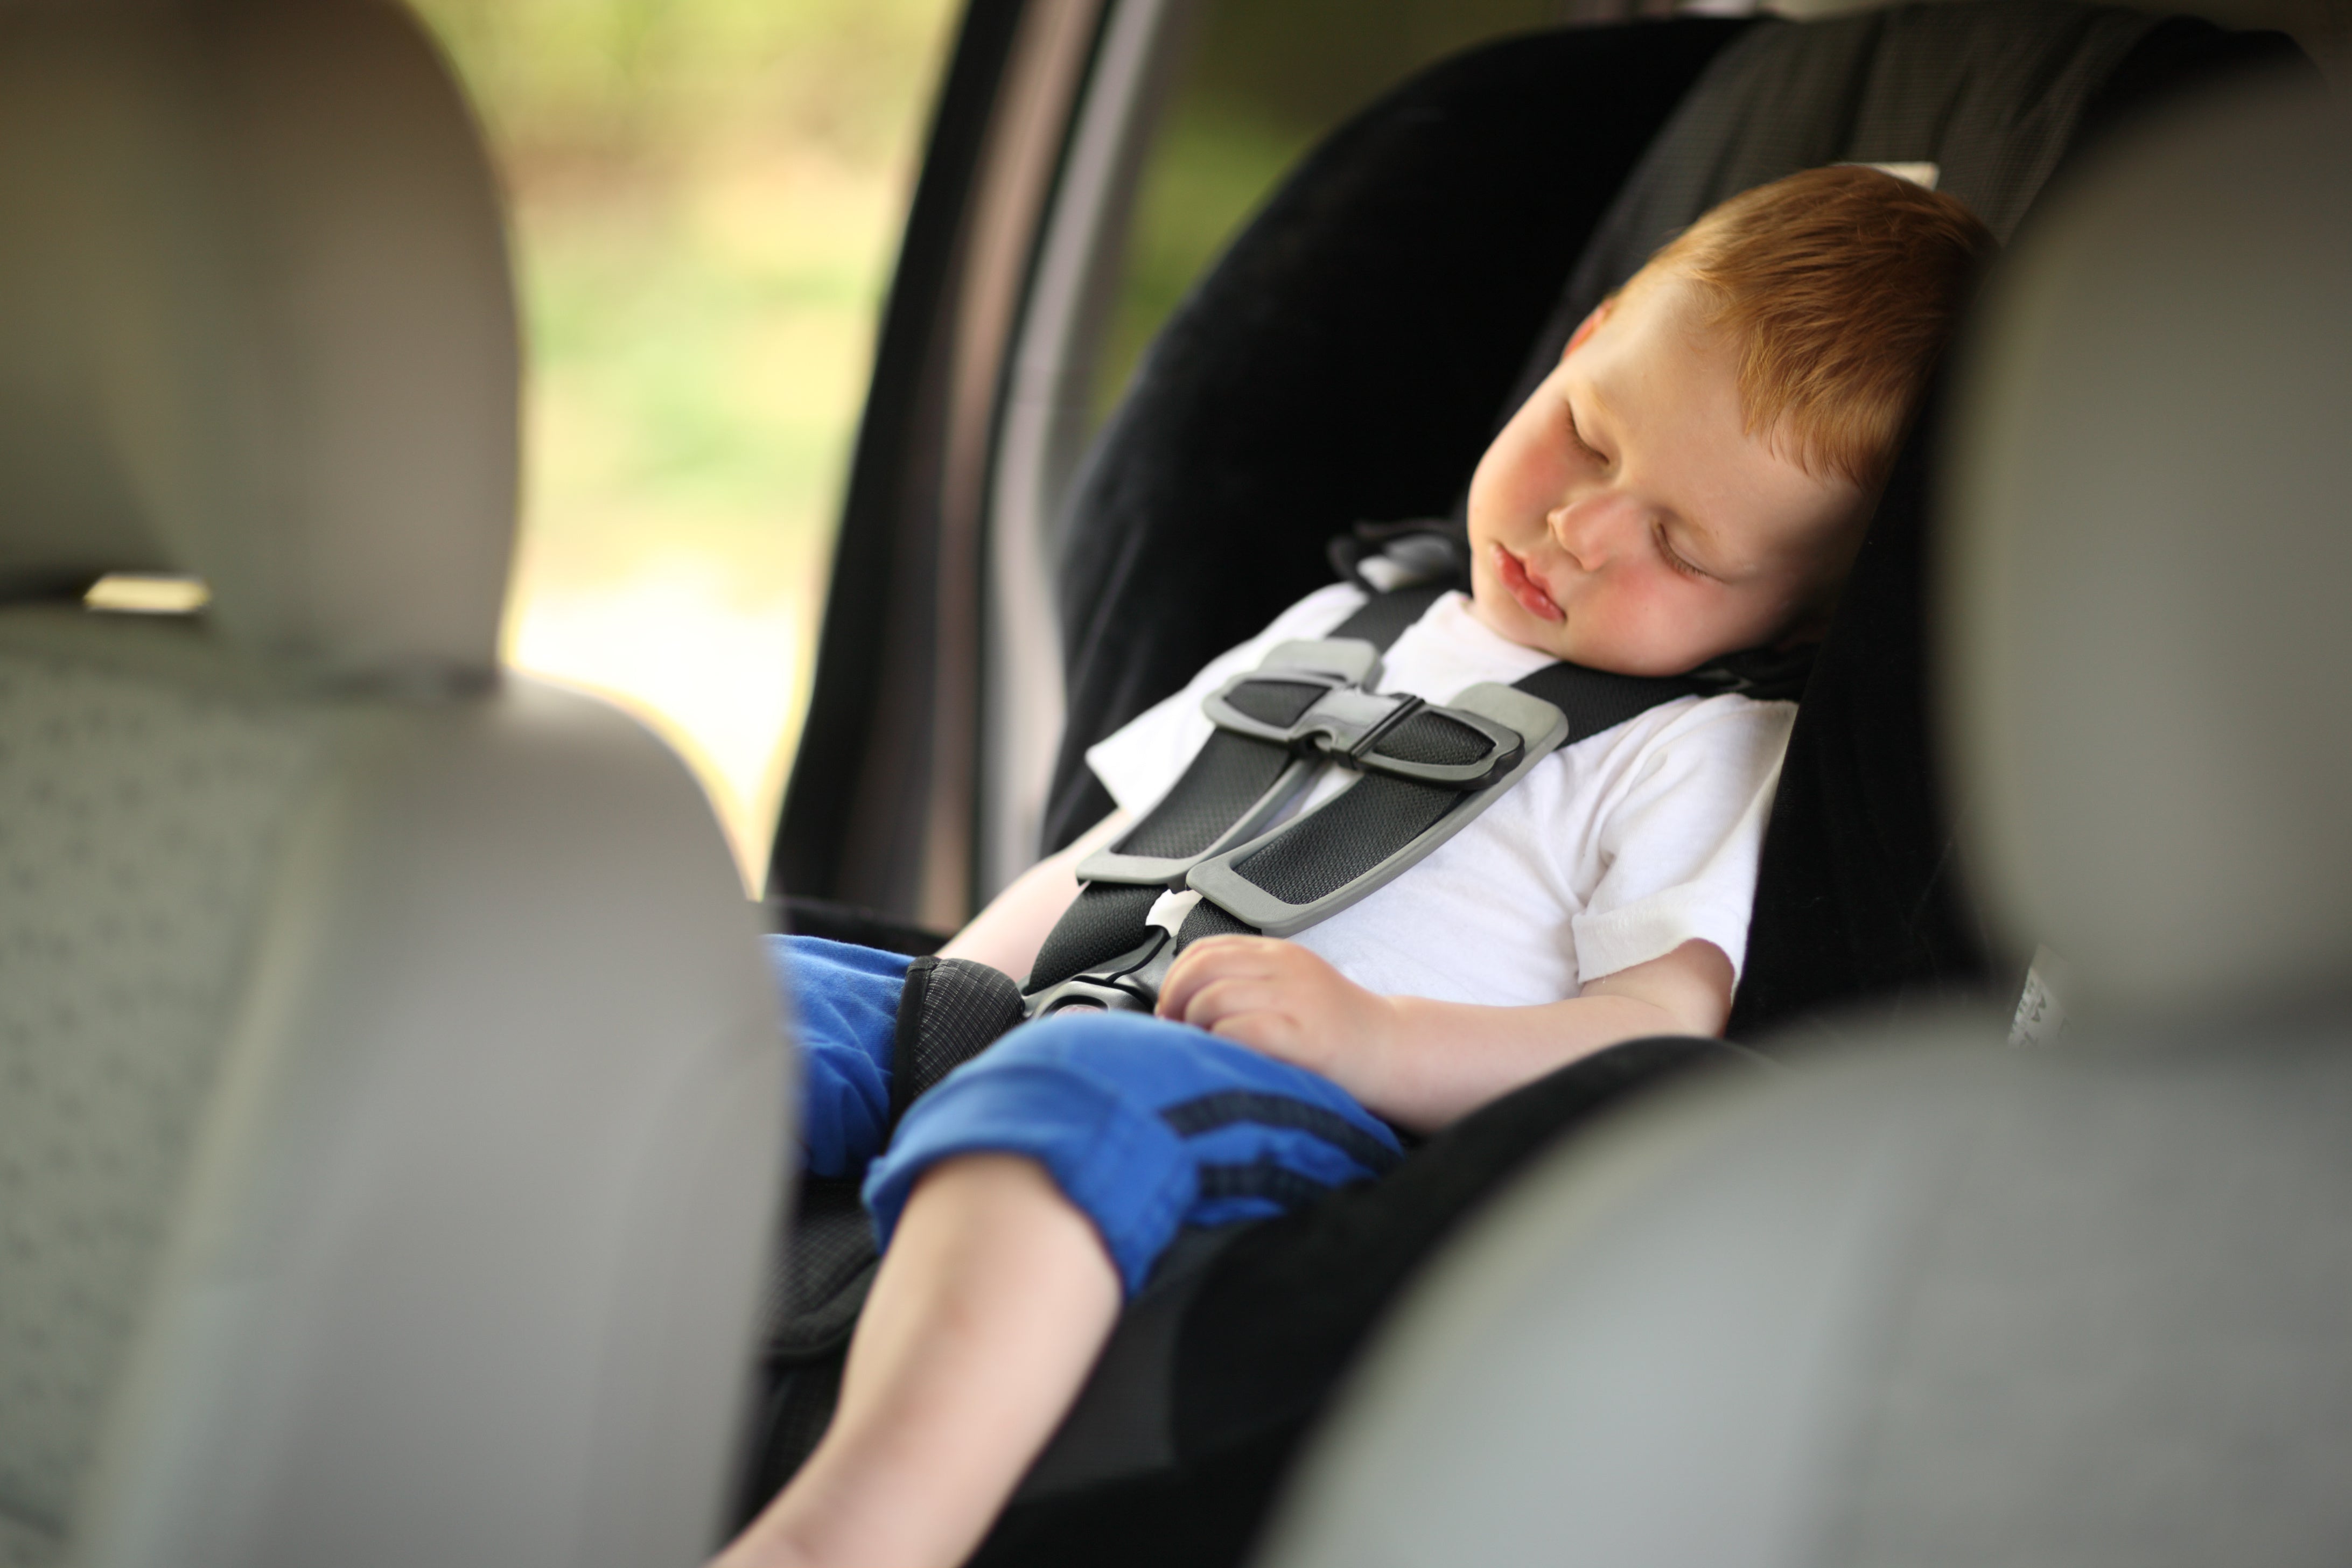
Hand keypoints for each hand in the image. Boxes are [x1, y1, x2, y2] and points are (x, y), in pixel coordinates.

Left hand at [1155, 936, 1401, 1100]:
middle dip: (1176, 1000)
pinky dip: (1221, 1042)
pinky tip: (1228, 1055)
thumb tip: (1181, 1002)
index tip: (1169, 1006)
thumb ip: (1246, 983)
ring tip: (1204, 1044)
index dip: (1176, 978)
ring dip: (1195, 1025)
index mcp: (1278, 954)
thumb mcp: (1291, 987)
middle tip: (1177, 1027)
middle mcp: (1285, 969)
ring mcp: (1296, 1000)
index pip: (1205, 948)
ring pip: (1214, 997)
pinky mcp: (1303, 1036)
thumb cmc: (1334, 1028)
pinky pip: (1240, 1029)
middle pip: (1203, 968)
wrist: (1389, 1050)